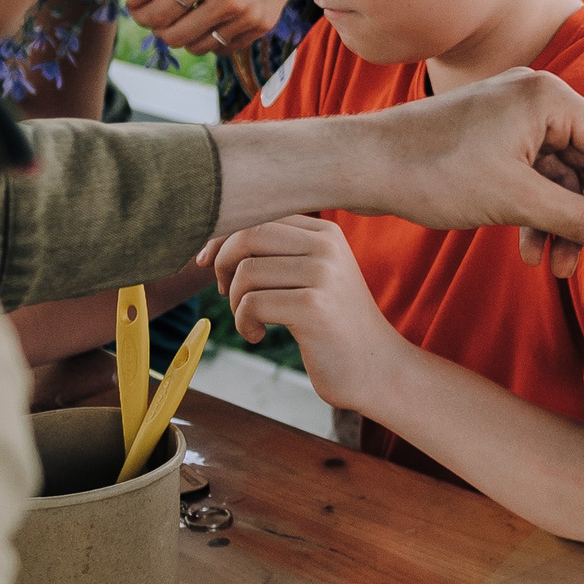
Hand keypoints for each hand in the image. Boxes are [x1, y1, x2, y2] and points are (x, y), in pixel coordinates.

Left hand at [126, 0, 293, 54]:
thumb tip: (134, 4)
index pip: (159, 12)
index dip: (140, 15)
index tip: (136, 10)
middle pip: (174, 35)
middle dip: (158, 28)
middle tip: (156, 14)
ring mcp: (248, 15)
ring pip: (198, 46)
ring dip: (183, 35)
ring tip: (183, 16)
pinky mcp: (263, 24)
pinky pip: (224, 46)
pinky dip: (210, 38)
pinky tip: (208, 20)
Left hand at [209, 215, 406, 413]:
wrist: (375, 368)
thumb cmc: (332, 326)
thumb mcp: (311, 277)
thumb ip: (276, 253)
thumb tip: (211, 242)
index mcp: (325, 233)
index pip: (259, 215)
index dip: (224, 237)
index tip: (208, 263)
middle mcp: (327, 246)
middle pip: (249, 234)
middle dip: (223, 263)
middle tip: (226, 293)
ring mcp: (324, 275)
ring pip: (246, 272)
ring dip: (235, 302)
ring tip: (250, 320)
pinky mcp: (314, 307)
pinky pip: (252, 304)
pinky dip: (243, 323)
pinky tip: (257, 336)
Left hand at [355, 68, 583, 276]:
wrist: (364, 164)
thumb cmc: (434, 172)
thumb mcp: (516, 201)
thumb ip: (580, 220)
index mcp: (552, 100)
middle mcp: (539, 100)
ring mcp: (515, 118)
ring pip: (564, 179)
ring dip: (567, 225)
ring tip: (559, 268)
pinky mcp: (495, 139)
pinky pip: (535, 178)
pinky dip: (539, 215)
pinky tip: (530, 252)